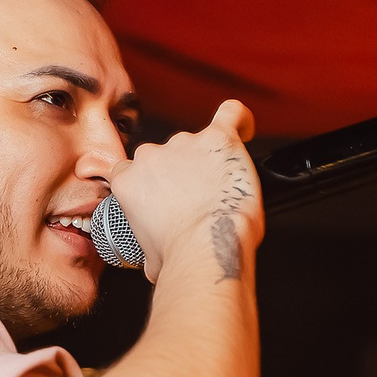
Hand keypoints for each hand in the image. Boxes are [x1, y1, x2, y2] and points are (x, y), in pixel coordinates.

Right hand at [102, 100, 261, 282]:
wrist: (207, 248)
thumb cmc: (181, 255)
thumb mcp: (148, 258)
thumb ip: (147, 248)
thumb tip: (154, 261)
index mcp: (130, 182)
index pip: (133, 171)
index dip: (150, 183)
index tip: (164, 196)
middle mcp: (153, 157)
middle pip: (163, 156)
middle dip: (179, 174)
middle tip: (196, 198)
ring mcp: (186, 144)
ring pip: (195, 143)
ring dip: (206, 159)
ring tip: (221, 186)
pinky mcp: (219, 138)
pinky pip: (231, 115)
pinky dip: (240, 121)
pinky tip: (245, 132)